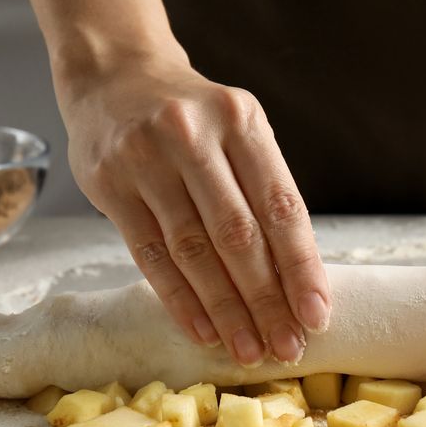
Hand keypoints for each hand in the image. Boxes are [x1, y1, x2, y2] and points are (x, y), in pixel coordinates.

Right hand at [58, 50, 329, 365]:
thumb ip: (266, 193)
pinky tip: (204, 331)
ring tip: (250, 349)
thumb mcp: (242, 132)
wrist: (117, 77)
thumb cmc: (198, 119)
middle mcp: (193, 136)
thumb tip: (298, 280)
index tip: (317, 315)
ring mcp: (145, 159)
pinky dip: (180, 300)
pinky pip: (150, 256)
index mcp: (242, 121)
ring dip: (226, 311)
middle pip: (238, 236)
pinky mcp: (109, 185)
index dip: (301, 267)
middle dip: (267, 300)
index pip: (281, 207)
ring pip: (194, 252)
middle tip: (288, 346)